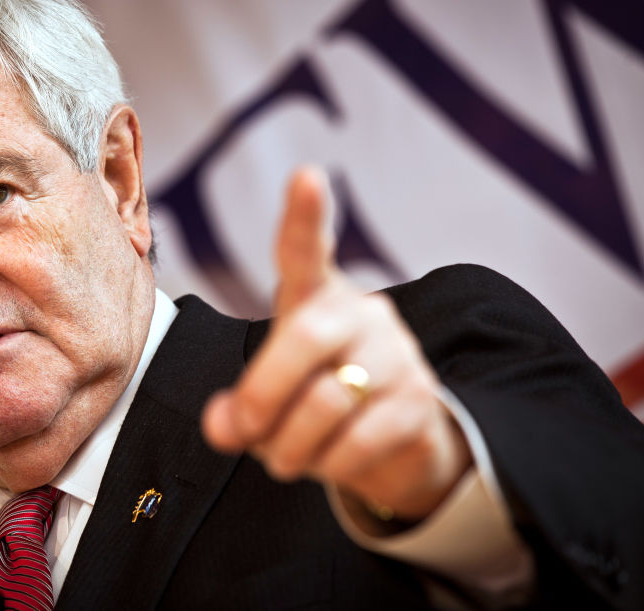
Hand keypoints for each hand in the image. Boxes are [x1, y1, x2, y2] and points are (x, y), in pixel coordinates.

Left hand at [201, 168, 470, 520]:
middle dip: (261, 395)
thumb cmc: (316, 396)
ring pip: (327, 402)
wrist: (394, 437)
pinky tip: (327, 463)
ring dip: (289, 447)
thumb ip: (240, 407)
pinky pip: (358, 443)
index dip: (306, 216)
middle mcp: (363, 312)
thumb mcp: (270, 395)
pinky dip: (328, 467)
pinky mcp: (420, 403)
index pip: (307, 251)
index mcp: (317, 297)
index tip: (307, 176)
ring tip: (283, 457)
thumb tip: (223, 428)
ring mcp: (398, 354)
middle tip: (239, 432)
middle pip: (304, 336)